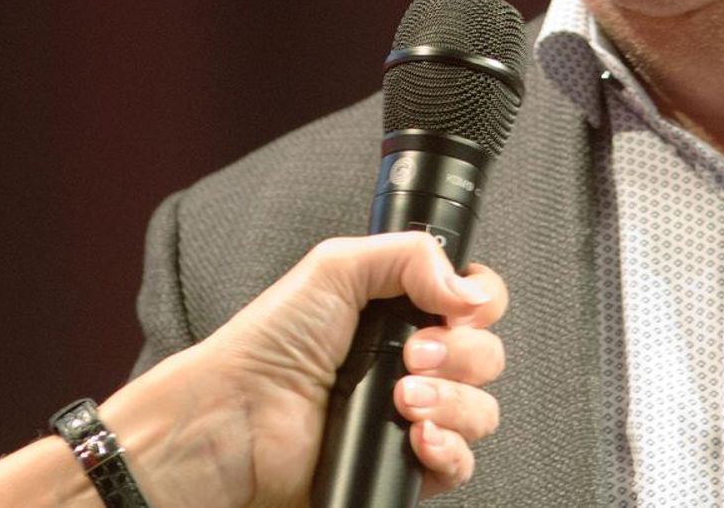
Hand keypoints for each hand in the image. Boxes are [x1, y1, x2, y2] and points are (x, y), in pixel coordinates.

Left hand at [0, 233, 506, 507]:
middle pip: (487, 356)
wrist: (236, 421)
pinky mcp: (402, 468)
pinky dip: (450, 451)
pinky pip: (460, 465)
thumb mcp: (337, 266)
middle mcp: (413, 365)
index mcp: (402, 313)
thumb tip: (471, 288)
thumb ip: (413, 254)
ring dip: (456, 401)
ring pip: (481, 411)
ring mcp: (411, 419)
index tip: (455, 308)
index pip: (476, 303)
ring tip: (405, 399)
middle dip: (463, 353)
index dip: (479, 305)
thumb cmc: (270, 344)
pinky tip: (418, 438)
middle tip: (414, 354)